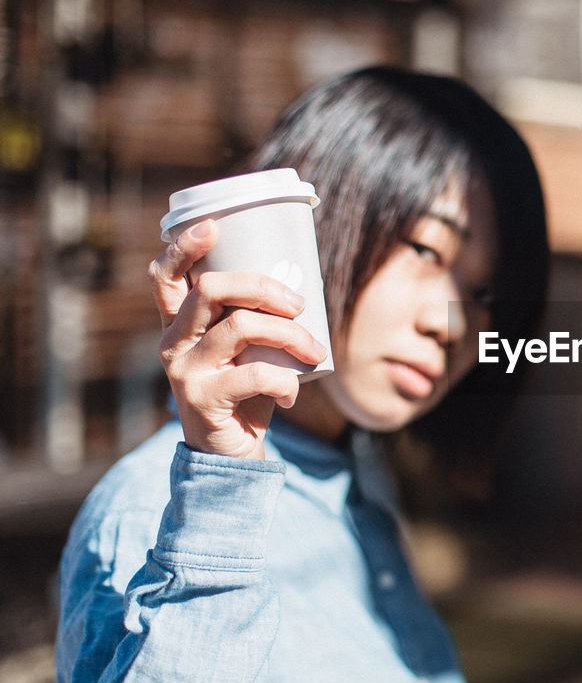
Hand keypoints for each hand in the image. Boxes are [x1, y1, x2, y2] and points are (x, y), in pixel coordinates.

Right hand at [149, 219, 327, 459]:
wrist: (230, 455)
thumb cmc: (246, 392)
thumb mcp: (247, 350)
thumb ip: (255, 320)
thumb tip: (301, 284)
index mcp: (179, 324)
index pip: (165, 277)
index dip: (184, 247)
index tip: (215, 226)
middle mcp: (173, 341)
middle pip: (211, 289)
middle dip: (264, 287)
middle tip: (300, 305)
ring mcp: (184, 370)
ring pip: (240, 327)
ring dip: (291, 334)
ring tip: (315, 351)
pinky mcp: (202, 399)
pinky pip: (254, 374)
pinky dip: (286, 380)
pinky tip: (294, 393)